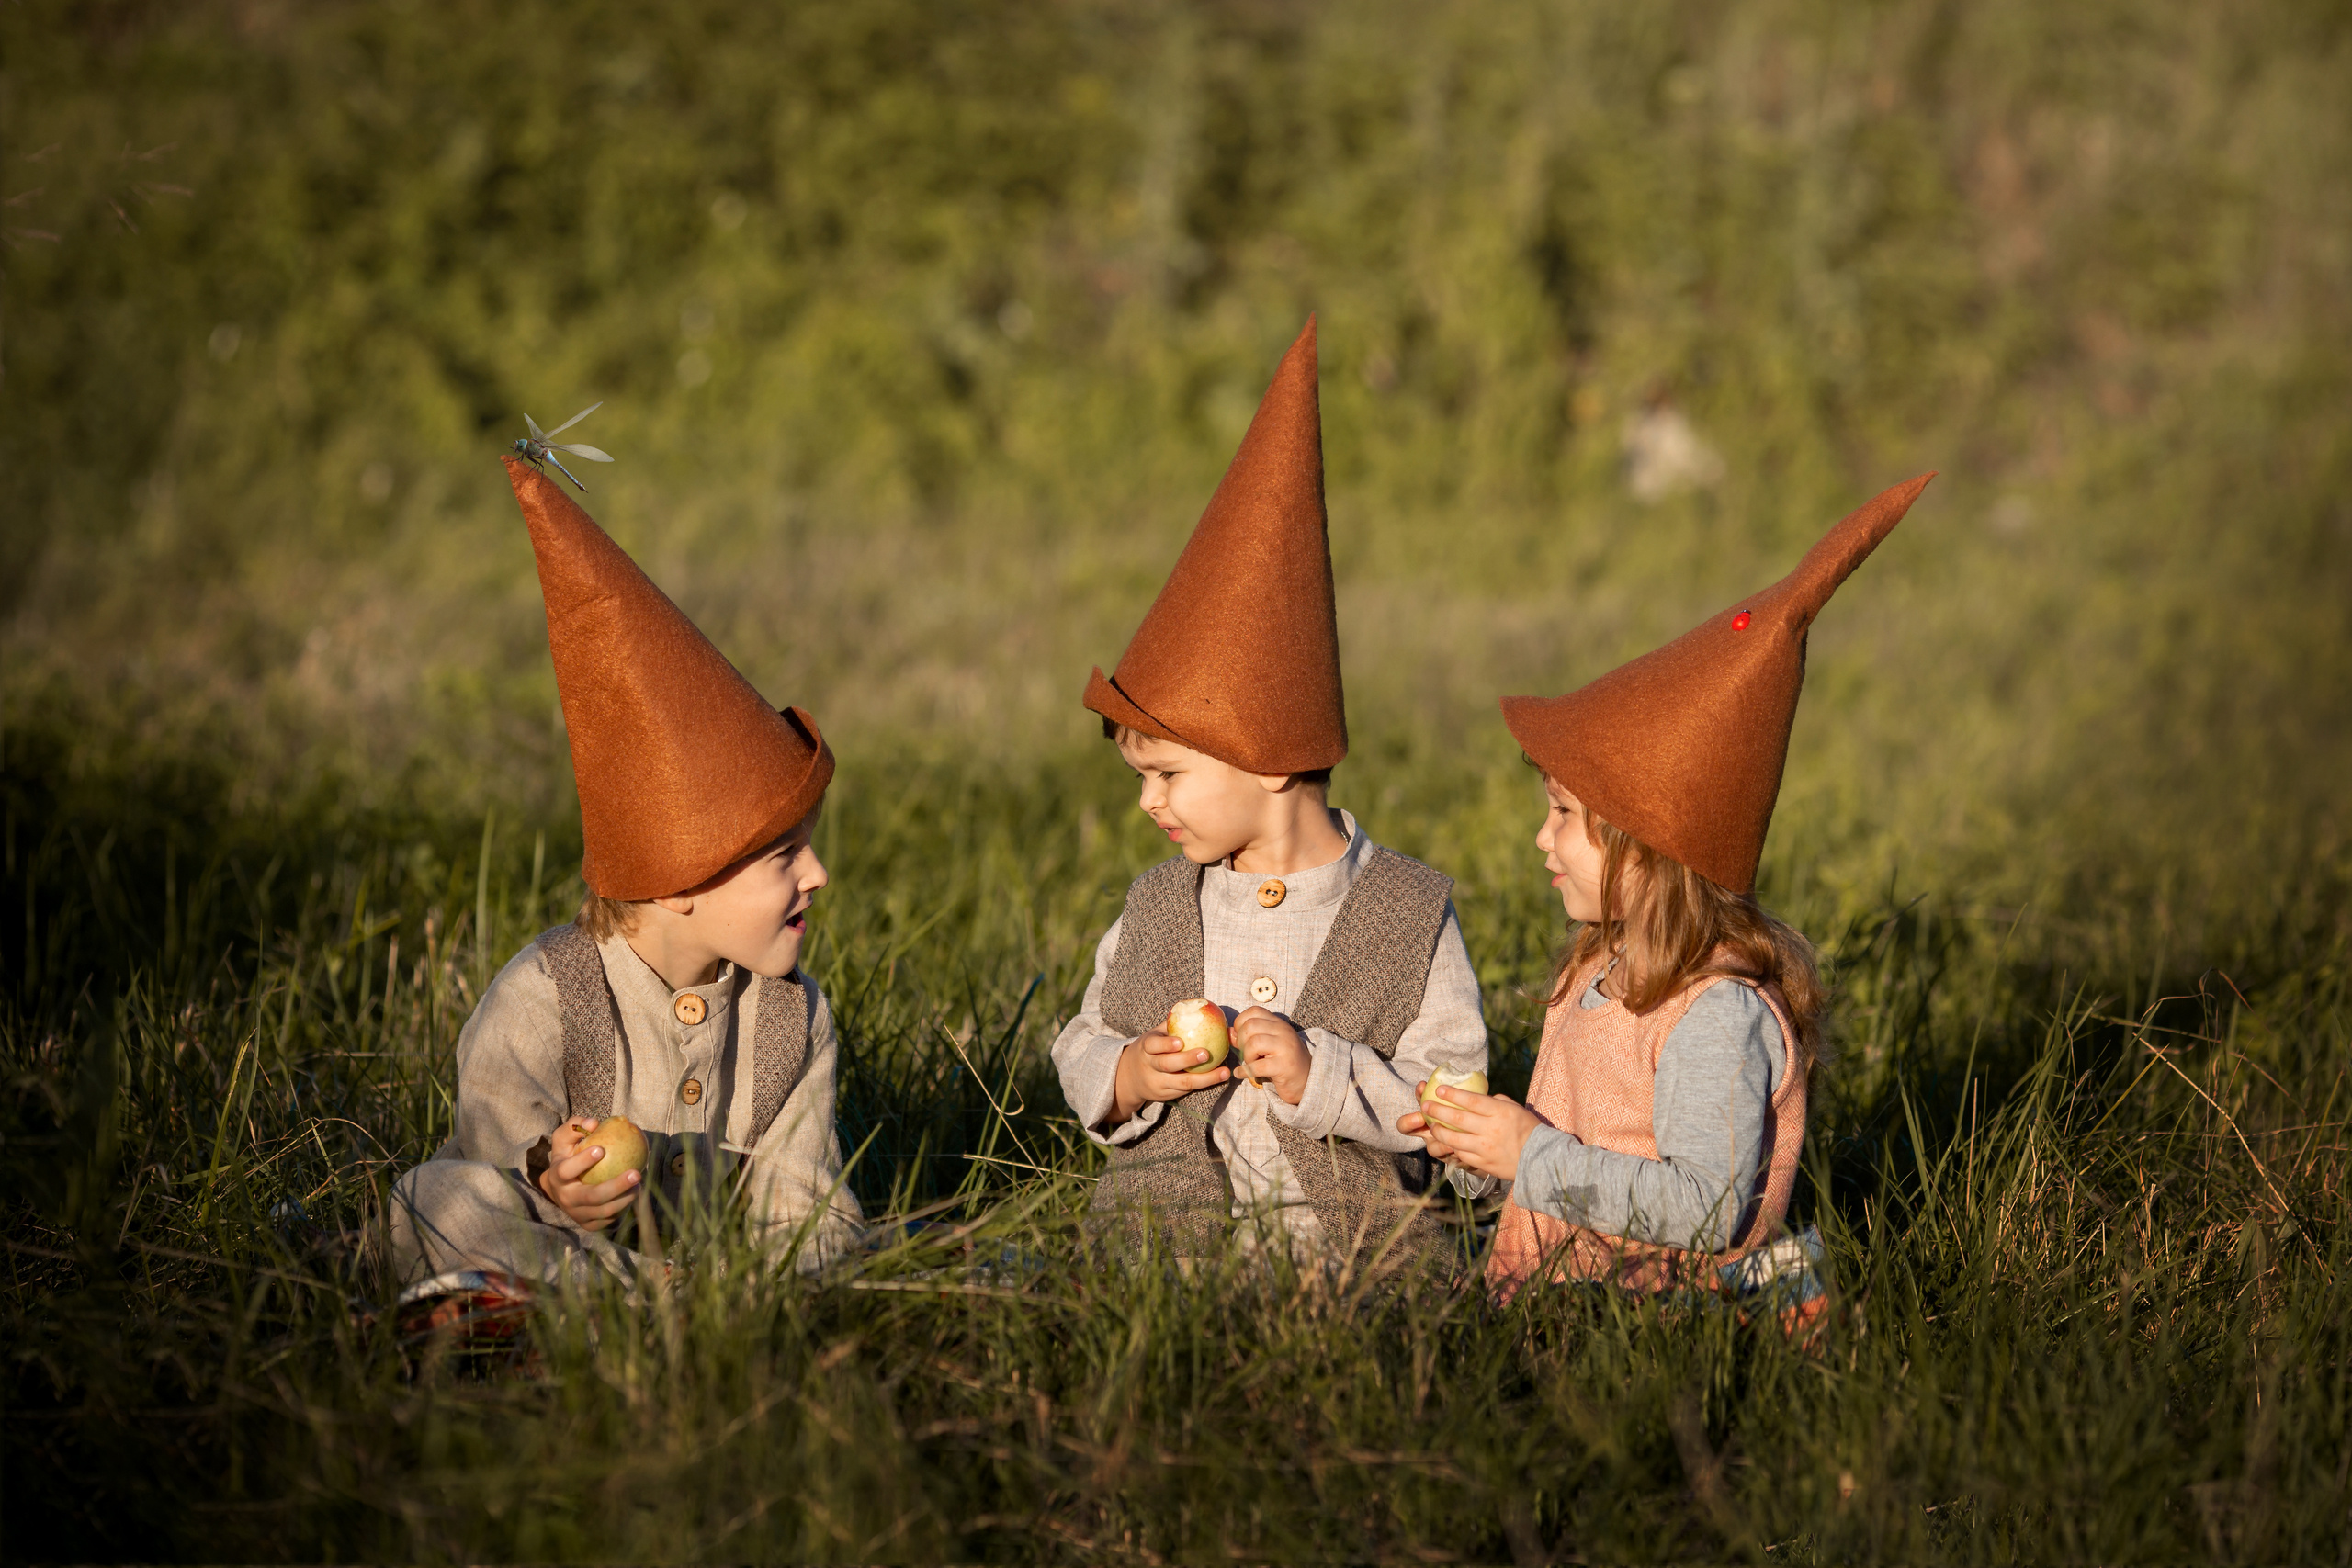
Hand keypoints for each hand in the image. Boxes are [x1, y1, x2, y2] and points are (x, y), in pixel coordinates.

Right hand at [536, 1116, 643, 1231]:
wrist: (560, 1188)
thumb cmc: (567, 1155)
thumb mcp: (565, 1138)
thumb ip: (576, 1125)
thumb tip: (594, 1123)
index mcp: (557, 1177)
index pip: (567, 1171)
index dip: (582, 1162)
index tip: (601, 1149)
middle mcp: (565, 1199)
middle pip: (592, 1197)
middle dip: (616, 1186)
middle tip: (636, 1173)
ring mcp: (577, 1214)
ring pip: (604, 1211)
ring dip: (626, 1198)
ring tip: (639, 1183)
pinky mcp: (588, 1225)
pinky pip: (609, 1219)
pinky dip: (624, 1208)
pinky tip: (635, 1194)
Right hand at [1110, 1030, 1230, 1122]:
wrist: (1130, 1077)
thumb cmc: (1152, 1049)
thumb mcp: (1156, 1035)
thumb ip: (1173, 1025)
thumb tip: (1202, 1008)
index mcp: (1146, 1048)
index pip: (1152, 1046)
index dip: (1165, 1045)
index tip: (1180, 1042)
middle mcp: (1150, 1067)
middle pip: (1167, 1065)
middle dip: (1187, 1060)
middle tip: (1206, 1053)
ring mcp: (1158, 1083)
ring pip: (1181, 1083)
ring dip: (1204, 1079)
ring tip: (1223, 1072)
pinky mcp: (1166, 1096)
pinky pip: (1186, 1091)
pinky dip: (1204, 1084)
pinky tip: (1219, 1078)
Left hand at [1232, 1006, 1310, 1104]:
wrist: (1307, 1081)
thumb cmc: (1283, 1062)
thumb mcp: (1267, 1045)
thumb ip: (1248, 1037)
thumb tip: (1228, 1032)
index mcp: (1279, 1024)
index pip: (1254, 1011)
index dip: (1241, 1023)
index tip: (1241, 1037)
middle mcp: (1283, 1032)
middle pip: (1250, 1026)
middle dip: (1242, 1042)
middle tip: (1246, 1053)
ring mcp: (1285, 1048)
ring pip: (1253, 1043)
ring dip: (1246, 1056)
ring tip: (1250, 1063)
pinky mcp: (1283, 1066)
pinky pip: (1256, 1066)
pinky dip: (1244, 1071)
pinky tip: (1241, 1074)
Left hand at [1399, 1083, 1540, 1180]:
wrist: (1541, 1159)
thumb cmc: (1529, 1129)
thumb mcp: (1516, 1109)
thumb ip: (1496, 1101)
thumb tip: (1479, 1097)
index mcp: (1499, 1112)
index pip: (1471, 1100)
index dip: (1452, 1094)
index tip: (1439, 1089)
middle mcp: (1490, 1129)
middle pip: (1457, 1119)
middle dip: (1438, 1111)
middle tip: (1426, 1105)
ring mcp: (1485, 1148)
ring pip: (1454, 1139)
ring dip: (1439, 1131)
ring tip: (1431, 1125)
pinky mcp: (1483, 1164)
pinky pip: (1461, 1154)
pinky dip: (1452, 1147)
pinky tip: (1445, 1142)